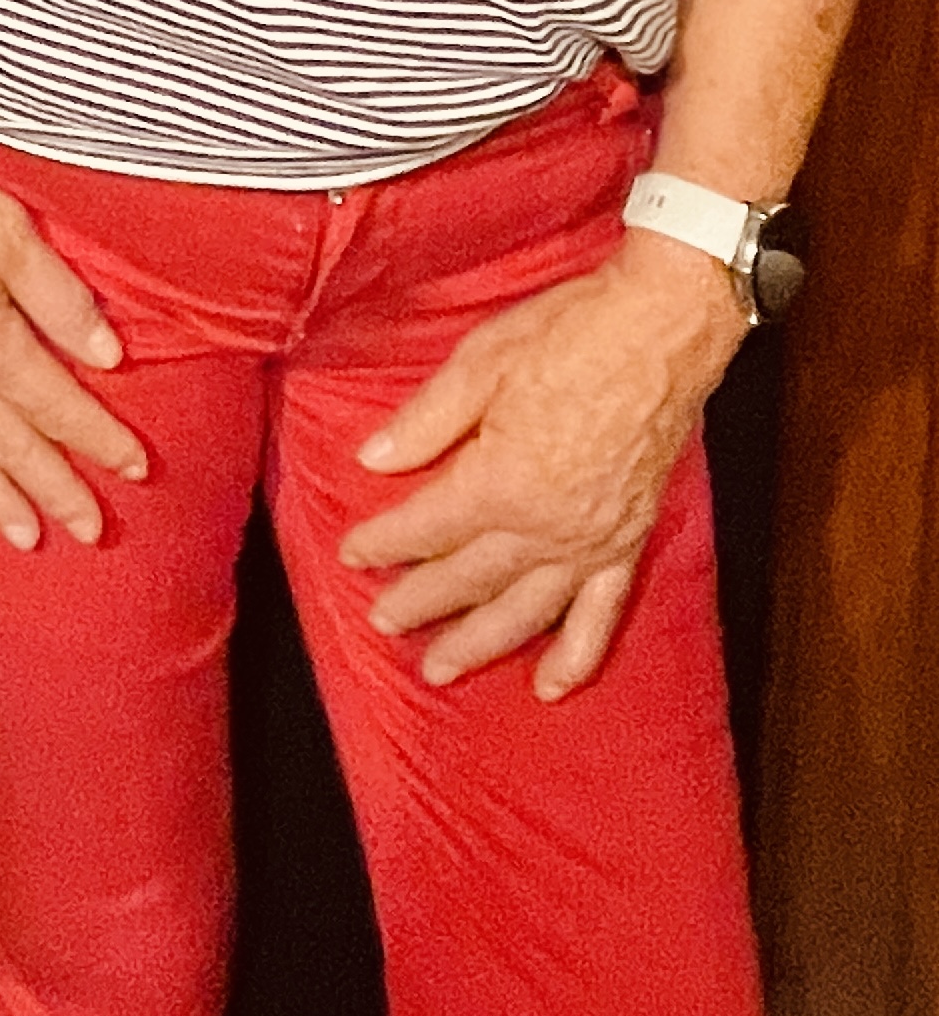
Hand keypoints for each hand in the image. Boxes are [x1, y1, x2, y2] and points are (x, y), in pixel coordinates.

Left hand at [338, 234, 744, 696]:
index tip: (354, 552)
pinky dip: (576, 657)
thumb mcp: (480, 361)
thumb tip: (373, 459)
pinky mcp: (627, 541)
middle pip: (467, 578)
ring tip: (439, 669)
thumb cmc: (571, 334)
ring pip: (524, 612)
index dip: (384, 542)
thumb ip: (425, 420)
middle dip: (419, 602)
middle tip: (381, 621)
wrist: (661, 329)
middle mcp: (544, 526)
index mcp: (501, 480)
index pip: (427, 527)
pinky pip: (600, 615)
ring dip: (478, 643)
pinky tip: (552, 686)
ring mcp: (590, 541)